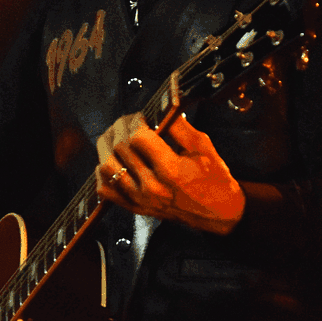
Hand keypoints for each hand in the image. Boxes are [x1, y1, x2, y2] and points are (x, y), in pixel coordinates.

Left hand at [96, 113, 244, 234]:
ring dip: (108, 146)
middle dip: (121, 127)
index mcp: (170, 170)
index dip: (136, 121)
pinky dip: (103, 173)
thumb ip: (179, 125)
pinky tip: (114, 161)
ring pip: (106, 167)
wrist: (218, 213)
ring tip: (118, 136)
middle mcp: (152, 187)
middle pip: (120, 148)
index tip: (142, 116)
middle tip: (130, 121)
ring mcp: (141, 200)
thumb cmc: (214, 179)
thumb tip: (160, 107)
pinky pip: (105, 190)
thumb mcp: (203, 146)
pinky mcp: (136, 208)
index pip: (137, 137)